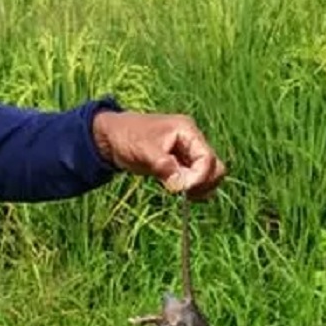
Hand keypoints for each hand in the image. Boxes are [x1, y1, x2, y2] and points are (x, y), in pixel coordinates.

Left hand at [92, 111, 226, 197]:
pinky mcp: (180, 164)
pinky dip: (190, 188)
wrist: (111, 137)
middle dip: (204, 183)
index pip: (207, 158)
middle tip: (184, 194)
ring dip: (199, 188)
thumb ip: (164, 166)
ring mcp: (187, 153)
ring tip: (179, 193)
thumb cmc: (126, 137)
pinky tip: (176, 191)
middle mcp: (192, 141)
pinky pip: (195, 179)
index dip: (200, 177)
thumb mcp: (143, 151)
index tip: (183, 190)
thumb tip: (181, 185)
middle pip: (215, 167)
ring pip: (208, 175)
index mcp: (187, 132)